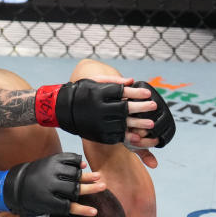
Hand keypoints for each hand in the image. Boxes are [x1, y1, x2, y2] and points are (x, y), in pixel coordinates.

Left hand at [0, 152, 104, 216]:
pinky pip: (64, 160)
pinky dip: (75, 161)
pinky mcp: (47, 162)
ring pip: (71, 173)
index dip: (82, 210)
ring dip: (85, 175)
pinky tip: (83, 165)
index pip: (68, 207)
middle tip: (103, 187)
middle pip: (73, 188)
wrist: (10, 186)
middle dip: (90, 189)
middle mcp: (48, 186)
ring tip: (98, 176)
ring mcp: (48, 172)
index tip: (95, 212)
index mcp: (46, 202)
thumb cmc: (24, 205)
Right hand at [37, 78, 157, 144]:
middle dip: (141, 108)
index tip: (148, 94)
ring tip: (150, 124)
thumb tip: (132, 81)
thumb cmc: (81, 92)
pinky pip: (115, 135)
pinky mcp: (97, 134)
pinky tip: (137, 135)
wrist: (62, 109)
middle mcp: (99, 108)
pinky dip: (126, 135)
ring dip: (138, 124)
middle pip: (125, 108)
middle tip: (153, 107)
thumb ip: (113, 81)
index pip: (122, 92)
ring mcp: (98, 122)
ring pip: (122, 124)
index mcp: (98, 93)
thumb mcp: (94, 82)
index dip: (136, 93)